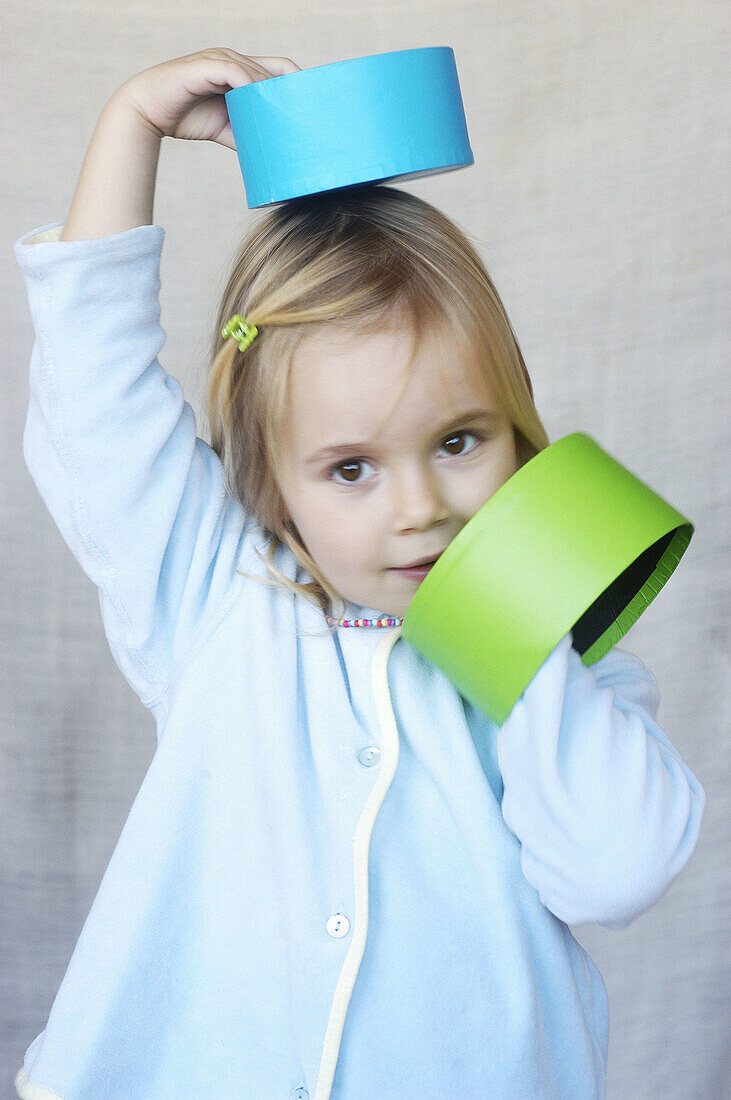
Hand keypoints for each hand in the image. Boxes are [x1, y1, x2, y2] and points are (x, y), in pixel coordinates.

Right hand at [115, 47, 300, 149]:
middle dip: (295, 88)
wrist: (148, 111)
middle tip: (312, 112)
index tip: (314, 104)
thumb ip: (246, 134)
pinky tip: (262, 106)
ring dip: (275, 92)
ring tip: (292, 115)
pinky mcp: (206, 66)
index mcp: (240, 71)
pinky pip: (236, 73)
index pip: (278, 69)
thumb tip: (268, 154)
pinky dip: (251, 87)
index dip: (297, 82)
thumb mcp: (225, 128)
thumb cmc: (185, 116)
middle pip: (276, 67)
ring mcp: (220, 60)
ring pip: (258, 72)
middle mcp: (233, 60)